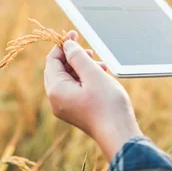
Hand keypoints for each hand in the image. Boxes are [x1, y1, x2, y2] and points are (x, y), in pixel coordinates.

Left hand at [44, 31, 141, 160]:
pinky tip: (101, 77)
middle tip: (90, 50)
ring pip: (68, 79)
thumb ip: (78, 57)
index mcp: (56, 90)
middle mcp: (56, 100)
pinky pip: (75, 89)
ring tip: (101, 65)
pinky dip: (86, 80)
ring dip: (83, 68)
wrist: (119, 135)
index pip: (52, 60)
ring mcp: (65, 107)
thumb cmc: (107, 104)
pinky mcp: (75, 112)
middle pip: (58, 70)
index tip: (75, 35)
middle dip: (74, 58)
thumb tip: (67, 45)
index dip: (63, 46)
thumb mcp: (93, 74)